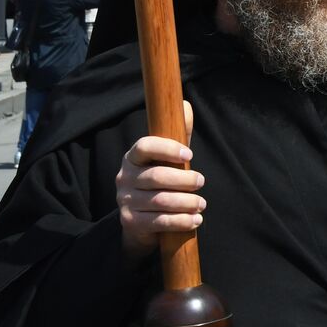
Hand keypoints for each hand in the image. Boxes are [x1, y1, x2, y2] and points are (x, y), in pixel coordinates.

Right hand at [117, 101, 204, 260]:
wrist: (142, 220)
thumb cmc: (160, 179)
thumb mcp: (169, 157)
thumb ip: (178, 133)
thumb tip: (184, 105)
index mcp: (133, 157)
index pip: (144, 146)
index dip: (167, 149)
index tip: (190, 155)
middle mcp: (124, 177)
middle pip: (156, 176)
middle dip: (184, 180)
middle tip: (202, 181)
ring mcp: (125, 200)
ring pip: (160, 201)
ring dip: (186, 202)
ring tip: (202, 204)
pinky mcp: (130, 221)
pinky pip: (158, 222)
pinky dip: (181, 221)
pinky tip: (195, 219)